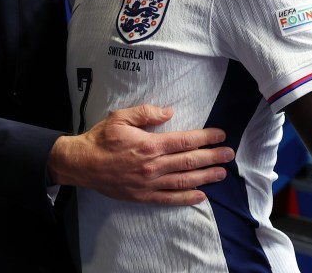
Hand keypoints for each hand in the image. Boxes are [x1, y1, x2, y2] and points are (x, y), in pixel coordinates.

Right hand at [47, 104, 234, 204]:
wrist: (82, 164)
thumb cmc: (101, 138)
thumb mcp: (121, 117)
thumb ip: (146, 113)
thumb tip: (170, 112)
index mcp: (149, 144)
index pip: (185, 141)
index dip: (205, 138)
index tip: (220, 135)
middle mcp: (153, 166)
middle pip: (189, 161)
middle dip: (212, 157)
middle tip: (229, 155)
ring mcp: (149, 184)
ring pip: (184, 181)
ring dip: (206, 177)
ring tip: (222, 173)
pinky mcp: (143, 196)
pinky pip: (170, 199)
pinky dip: (187, 198)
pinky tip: (201, 196)